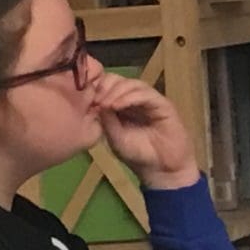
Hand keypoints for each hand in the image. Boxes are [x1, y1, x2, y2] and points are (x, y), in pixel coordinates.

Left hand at [90, 72, 196, 189]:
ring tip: (106, 104)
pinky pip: (145, 93)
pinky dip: (129, 97)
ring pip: (132, 83)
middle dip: (105, 86)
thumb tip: (97, 103)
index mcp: (122, 105)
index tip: (87, 100)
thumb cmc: (138, 155)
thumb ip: (106, 120)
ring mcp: (150, 100)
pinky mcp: (162, 104)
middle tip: (96, 100)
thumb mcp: (115, 138)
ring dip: (116, 91)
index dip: (97, 88)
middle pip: (119, 79)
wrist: (161, 170)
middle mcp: (135, 99)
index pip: (108, 86)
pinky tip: (117, 106)